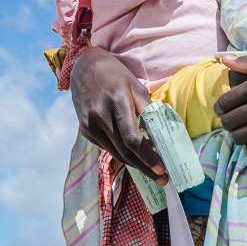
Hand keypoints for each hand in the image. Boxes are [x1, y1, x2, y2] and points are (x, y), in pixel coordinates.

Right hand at [68, 46, 166, 182]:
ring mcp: (90, 125)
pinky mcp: (85, 130)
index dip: (148, 157)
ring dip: (134, 165)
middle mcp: (100, 116)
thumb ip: (147, 109)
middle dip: (145, 167)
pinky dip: (121, 153)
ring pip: (115, 153)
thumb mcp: (135, 85)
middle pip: (125, 151)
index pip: (133, 138)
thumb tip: (160, 134)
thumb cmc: (115, 74)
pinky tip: (134, 157)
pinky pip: (107, 147)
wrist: (84, 66)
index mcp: (117, 101)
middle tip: (162, 179)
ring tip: (152, 172)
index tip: (162, 168)